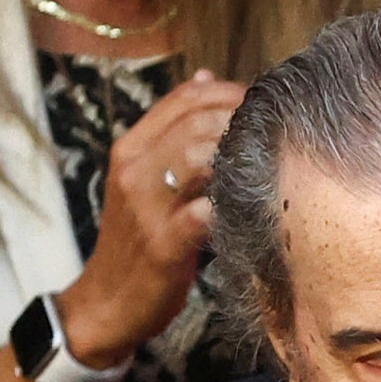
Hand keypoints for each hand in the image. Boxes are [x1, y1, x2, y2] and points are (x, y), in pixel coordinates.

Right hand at [59, 74, 244, 366]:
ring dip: (239, 158)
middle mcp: (133, 169)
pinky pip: (204, 212)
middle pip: (197, 120)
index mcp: (130, 147)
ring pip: (198, 157)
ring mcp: (145, 206)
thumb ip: (174, 132)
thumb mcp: (147, 178)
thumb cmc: (138, 241)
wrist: (107, 304)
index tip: (262, 108)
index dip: (232, 93)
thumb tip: (205, 77)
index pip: (185, 97)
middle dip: (244, 123)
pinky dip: (232, 205)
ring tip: (266, 168)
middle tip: (274, 137)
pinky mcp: (162, 245)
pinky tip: (253, 208)